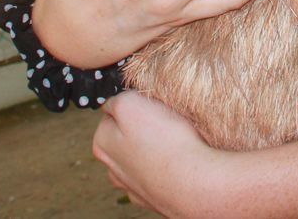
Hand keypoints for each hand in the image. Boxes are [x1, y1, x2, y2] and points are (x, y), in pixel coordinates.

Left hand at [94, 92, 243, 216]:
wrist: (195, 182)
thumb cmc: (166, 142)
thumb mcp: (131, 103)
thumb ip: (116, 100)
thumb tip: (112, 103)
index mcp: (103, 143)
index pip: (111, 113)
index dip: (133, 104)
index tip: (149, 105)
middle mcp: (113, 168)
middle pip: (126, 136)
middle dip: (143, 127)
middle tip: (164, 122)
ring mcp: (134, 186)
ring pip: (142, 156)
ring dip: (154, 148)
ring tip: (175, 142)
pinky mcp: (155, 196)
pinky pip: (158, 174)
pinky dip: (165, 168)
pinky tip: (178, 162)